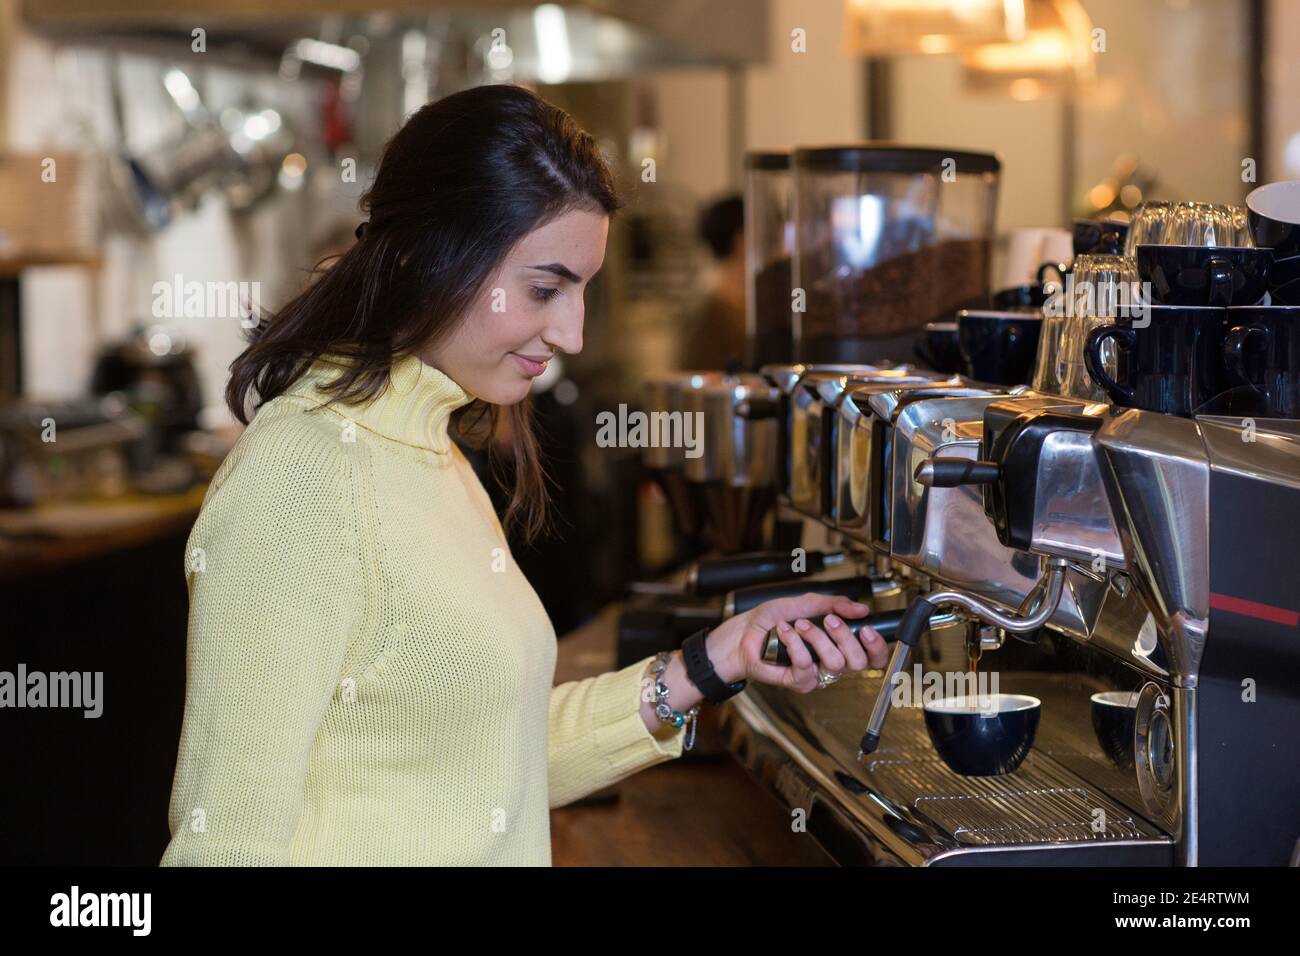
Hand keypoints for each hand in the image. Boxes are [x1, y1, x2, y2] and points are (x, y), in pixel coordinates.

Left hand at [704, 592, 889, 693]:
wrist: (742, 633)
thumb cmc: (771, 620)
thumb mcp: (806, 604)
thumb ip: (835, 604)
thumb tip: (862, 607)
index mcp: (839, 645)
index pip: (872, 657)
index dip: (876, 646)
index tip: (866, 628)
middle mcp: (831, 663)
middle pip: (859, 662)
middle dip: (845, 636)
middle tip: (828, 620)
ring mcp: (816, 675)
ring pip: (835, 663)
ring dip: (816, 637)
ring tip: (798, 624)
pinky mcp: (798, 682)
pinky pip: (807, 666)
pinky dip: (795, 644)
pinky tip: (784, 632)